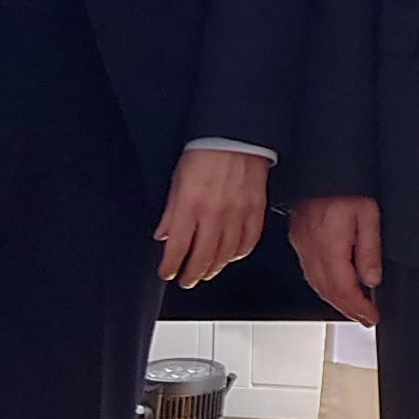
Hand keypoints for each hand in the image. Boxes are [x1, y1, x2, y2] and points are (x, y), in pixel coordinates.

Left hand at [154, 149, 270, 288]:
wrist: (236, 137)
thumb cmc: (205, 152)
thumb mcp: (178, 181)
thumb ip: (171, 212)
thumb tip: (163, 235)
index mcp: (190, 206)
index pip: (177, 248)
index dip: (171, 266)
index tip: (167, 273)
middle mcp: (213, 214)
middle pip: (202, 257)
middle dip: (192, 274)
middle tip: (187, 281)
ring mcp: (237, 214)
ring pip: (225, 254)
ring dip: (214, 268)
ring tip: (207, 273)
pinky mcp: (255, 211)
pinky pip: (248, 241)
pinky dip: (238, 254)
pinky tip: (231, 256)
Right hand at [291, 194, 384, 326]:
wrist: (321, 167)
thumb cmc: (345, 185)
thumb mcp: (369, 214)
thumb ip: (370, 249)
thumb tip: (372, 279)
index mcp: (329, 246)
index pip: (344, 288)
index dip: (359, 307)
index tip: (372, 317)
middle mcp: (312, 249)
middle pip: (328, 291)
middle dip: (348, 309)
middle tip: (364, 319)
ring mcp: (302, 245)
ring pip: (316, 284)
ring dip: (335, 300)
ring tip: (353, 309)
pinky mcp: (299, 238)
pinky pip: (310, 271)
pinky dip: (324, 285)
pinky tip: (334, 287)